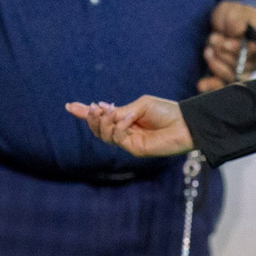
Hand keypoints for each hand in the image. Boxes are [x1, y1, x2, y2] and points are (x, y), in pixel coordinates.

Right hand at [67, 95, 196, 157]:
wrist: (186, 124)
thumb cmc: (167, 112)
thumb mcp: (140, 106)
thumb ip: (122, 111)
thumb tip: (102, 111)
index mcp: (127, 119)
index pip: (103, 118)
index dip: (85, 113)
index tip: (70, 106)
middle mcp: (126, 132)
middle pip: (99, 129)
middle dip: (93, 118)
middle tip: (95, 108)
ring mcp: (130, 142)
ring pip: (105, 136)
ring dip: (104, 122)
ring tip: (109, 112)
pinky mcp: (136, 149)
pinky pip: (118, 139)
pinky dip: (118, 128)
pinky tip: (126, 121)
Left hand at [197, 1, 255, 91]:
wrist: (231, 18)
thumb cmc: (239, 14)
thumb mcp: (240, 10)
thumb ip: (240, 18)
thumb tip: (236, 30)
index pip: (254, 55)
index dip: (238, 50)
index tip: (225, 42)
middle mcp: (254, 62)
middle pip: (241, 67)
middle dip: (223, 54)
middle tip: (214, 39)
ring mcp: (241, 70)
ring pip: (230, 76)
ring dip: (216, 64)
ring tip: (208, 50)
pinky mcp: (227, 75)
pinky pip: (222, 86)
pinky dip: (212, 86)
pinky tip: (201, 84)